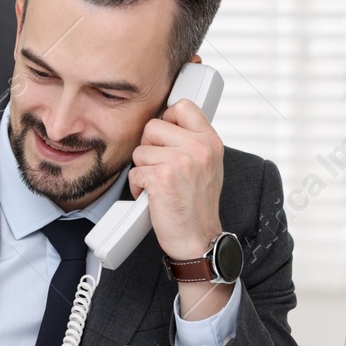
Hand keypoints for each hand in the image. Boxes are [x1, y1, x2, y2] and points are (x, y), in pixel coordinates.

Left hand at [127, 97, 224, 261]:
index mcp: (211, 141)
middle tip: (162, 168)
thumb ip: (192, 141)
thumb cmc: (198, 205)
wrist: (197, 239)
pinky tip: (153, 197)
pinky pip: (135, 171)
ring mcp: (181, 162)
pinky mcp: (162, 178)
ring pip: (140, 151)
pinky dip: (138, 186)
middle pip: (153, 126)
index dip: (167, 119)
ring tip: (160, 186)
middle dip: (150, 148)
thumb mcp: (207, 165)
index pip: (182, 106)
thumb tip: (167, 118)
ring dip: (143, 170)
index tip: (166, 137)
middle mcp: (199, 148)